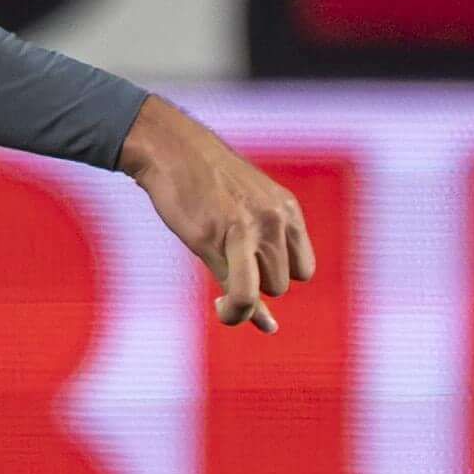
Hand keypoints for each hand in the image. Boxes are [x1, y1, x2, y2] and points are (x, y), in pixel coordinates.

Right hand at [119, 92, 314, 331]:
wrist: (171, 150)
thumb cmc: (203, 183)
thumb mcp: (244, 209)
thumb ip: (261, 252)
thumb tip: (269, 323)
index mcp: (286, 209)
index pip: (303, 270)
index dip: (277, 278)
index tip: (251, 277)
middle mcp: (274, 220)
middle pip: (282, 283)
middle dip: (255, 285)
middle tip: (226, 273)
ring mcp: (247, 230)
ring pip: (265, 291)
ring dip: (242, 300)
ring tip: (221, 292)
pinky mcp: (217, 240)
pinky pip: (241, 292)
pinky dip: (234, 312)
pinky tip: (221, 309)